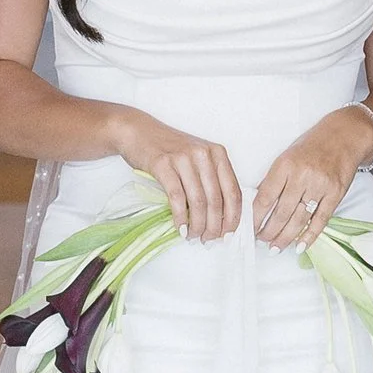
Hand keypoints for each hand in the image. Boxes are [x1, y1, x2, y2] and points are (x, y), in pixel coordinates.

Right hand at [114, 110, 242, 240]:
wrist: (139, 132)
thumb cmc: (170, 149)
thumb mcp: (198, 159)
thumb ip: (211, 180)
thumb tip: (221, 217)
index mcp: (218, 154)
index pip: (233, 191)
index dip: (233, 217)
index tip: (228, 234)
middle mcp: (204, 154)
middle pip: (216, 200)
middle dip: (214, 226)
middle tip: (208, 239)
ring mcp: (183, 158)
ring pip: (198, 202)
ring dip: (197, 225)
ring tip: (192, 236)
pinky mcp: (163, 164)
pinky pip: (176, 198)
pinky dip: (180, 218)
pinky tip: (180, 228)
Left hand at [254, 110, 372, 248]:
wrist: (343, 136)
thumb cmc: (312, 147)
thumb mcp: (287, 157)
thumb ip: (274, 180)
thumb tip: (258, 206)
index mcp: (285, 165)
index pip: (265, 198)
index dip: (255, 217)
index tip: (249, 229)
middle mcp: (302, 176)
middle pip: (281, 212)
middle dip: (268, 232)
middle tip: (262, 242)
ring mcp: (320, 186)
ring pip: (299, 220)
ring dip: (285, 237)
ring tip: (275, 248)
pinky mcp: (336, 194)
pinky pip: (320, 220)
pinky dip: (309, 236)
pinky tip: (299, 246)